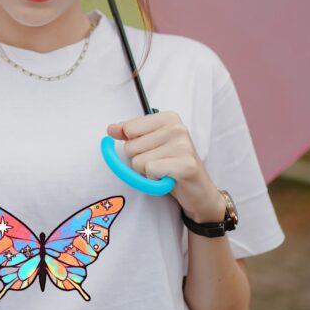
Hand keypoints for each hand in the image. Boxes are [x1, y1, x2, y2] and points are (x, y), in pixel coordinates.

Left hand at [106, 112, 225, 221]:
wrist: (198, 191)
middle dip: (140, 159)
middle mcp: (177, 128)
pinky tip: (168, 178)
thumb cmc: (172, 165)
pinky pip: (150, 171)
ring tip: (164, 171)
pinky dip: (154, 180)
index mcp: (168, 118)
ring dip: (147, 172)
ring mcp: (183, 146)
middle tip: (159, 163)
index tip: (150, 149)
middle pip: (131, 146)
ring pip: (138, 161)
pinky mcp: (185, 165)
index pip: (128, 128)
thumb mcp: (150, 144)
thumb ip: (129, 134)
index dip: (133, 144)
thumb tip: (110, 129)